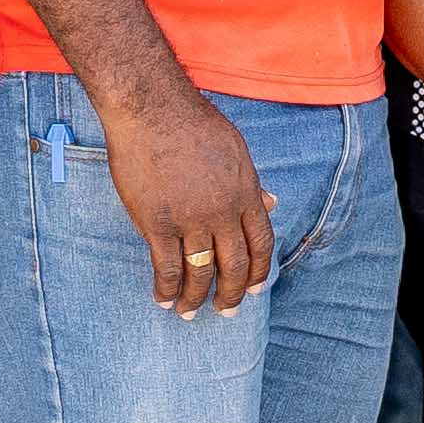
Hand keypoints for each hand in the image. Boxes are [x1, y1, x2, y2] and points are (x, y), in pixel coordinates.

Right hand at [98, 79, 274, 316]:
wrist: (151, 110)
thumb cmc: (192, 122)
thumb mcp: (236, 149)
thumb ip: (252, 183)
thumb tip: (271, 203)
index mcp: (245, 193)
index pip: (261, 243)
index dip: (260, 271)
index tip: (256, 289)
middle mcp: (222, 212)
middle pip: (235, 265)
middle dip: (233, 294)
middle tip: (227, 311)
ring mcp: (190, 220)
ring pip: (201, 272)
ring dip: (197, 299)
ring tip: (189, 313)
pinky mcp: (158, 224)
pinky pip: (167, 268)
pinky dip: (166, 289)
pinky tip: (163, 299)